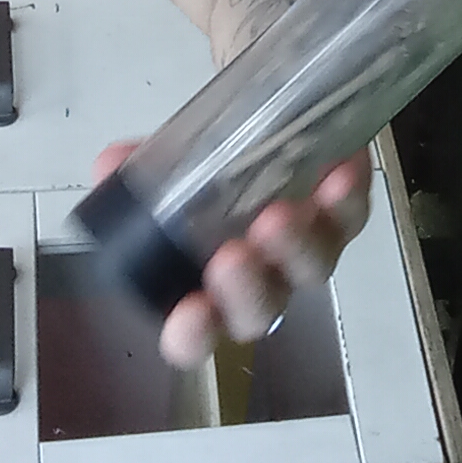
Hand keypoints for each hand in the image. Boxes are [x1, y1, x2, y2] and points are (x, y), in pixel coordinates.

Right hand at [93, 139, 374, 367]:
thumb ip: (142, 169)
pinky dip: (346, 199)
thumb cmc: (215, 165)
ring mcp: (305, 252)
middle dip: (247, 290)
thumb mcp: (169, 165)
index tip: (187, 315)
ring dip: (295, 247)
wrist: (273, 126)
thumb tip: (110, 165)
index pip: (198, 335)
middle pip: (260, 310)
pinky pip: (351, 219)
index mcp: (208, 285)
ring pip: (310, 269)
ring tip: (279, 214)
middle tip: (231, 257)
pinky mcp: (342, 216)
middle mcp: (261, 279)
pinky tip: (340, 173)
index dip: (193, 337)